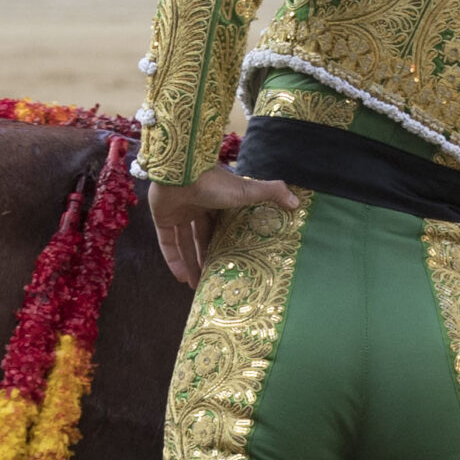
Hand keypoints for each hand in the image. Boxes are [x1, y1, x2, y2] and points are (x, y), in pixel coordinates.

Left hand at [148, 171, 298, 285]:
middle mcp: (197, 206)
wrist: (181, 172)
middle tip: (211, 281)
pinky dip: (173, 260)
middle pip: (201, 238)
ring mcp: (177, 212)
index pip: (220, 226)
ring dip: (190, 264)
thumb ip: (272, 193)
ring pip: (184, 243)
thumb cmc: (215, 182)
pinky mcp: (161, 218)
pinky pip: (167, 243)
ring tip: (196, 287)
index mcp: (216, 200)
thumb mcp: (248, 190)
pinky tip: (181, 278)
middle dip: (205, 259)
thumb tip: (298, 202)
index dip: (223, 244)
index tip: (229, 262)